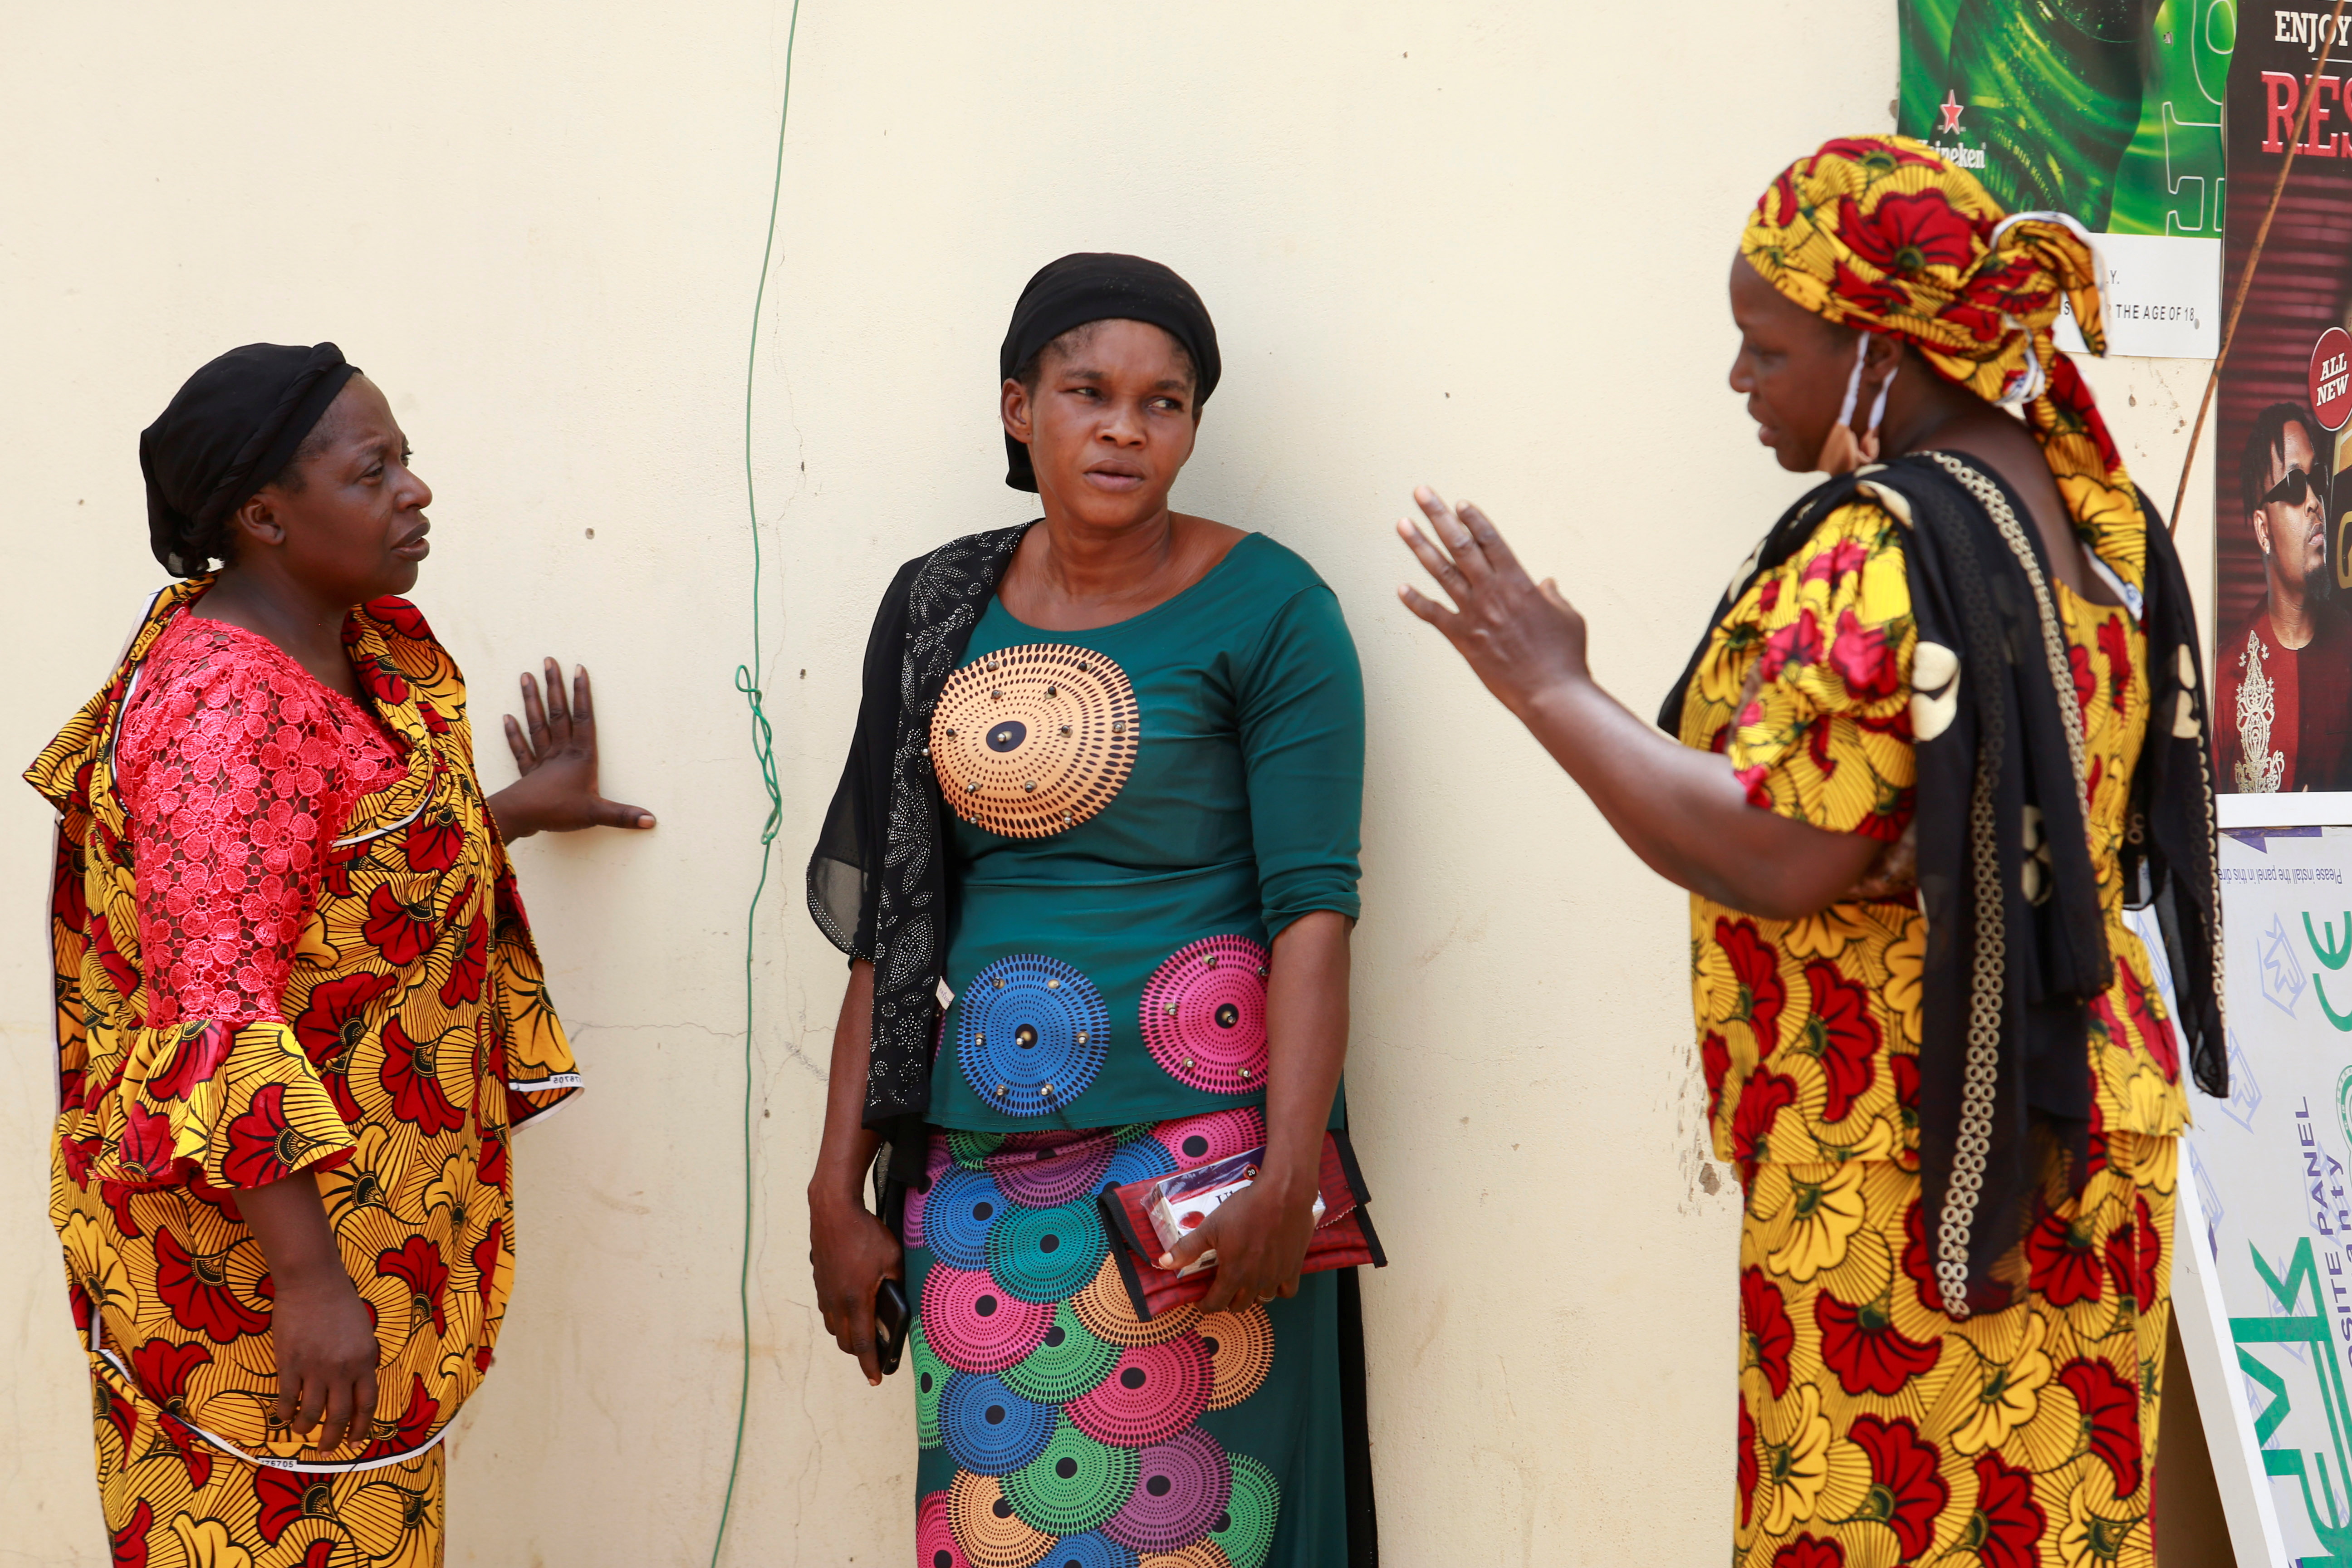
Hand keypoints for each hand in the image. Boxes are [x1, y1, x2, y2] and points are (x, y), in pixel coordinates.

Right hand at [268, 1274, 380, 1450]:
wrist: (312, 1282)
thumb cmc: (340, 1303)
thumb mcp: (363, 1333)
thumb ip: (361, 1360)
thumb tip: (355, 1387)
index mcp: (366, 1360)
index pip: (367, 1404)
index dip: (360, 1427)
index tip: (354, 1443)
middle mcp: (343, 1369)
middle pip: (339, 1416)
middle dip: (332, 1439)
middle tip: (327, 1452)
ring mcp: (315, 1368)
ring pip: (311, 1412)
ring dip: (305, 1428)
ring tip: (301, 1432)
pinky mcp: (289, 1364)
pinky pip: (287, 1398)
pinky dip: (284, 1412)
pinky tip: (283, 1417)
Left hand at [489, 658, 655, 839]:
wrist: (519, 818)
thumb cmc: (557, 811)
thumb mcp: (594, 814)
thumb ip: (622, 815)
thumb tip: (652, 821)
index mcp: (579, 757)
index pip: (584, 719)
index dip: (582, 694)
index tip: (579, 669)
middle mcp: (560, 752)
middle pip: (558, 713)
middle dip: (554, 687)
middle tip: (548, 661)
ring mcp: (541, 760)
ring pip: (537, 724)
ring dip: (532, 700)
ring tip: (526, 677)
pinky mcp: (527, 772)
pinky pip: (520, 748)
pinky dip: (513, 733)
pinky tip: (507, 716)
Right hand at [809, 1189, 904, 1386]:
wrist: (833, 1210)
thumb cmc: (865, 1233)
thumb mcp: (893, 1259)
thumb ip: (897, 1283)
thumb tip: (899, 1300)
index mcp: (855, 1300)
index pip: (862, 1343)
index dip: (870, 1365)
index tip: (875, 1380)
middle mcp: (835, 1301)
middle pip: (844, 1341)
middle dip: (859, 1351)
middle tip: (875, 1352)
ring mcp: (824, 1291)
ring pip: (832, 1326)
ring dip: (846, 1333)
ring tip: (863, 1329)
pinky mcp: (819, 1279)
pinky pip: (827, 1307)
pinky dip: (838, 1315)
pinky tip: (851, 1302)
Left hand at [1163, 1175, 1317, 1316]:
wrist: (1282, 1194)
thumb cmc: (1245, 1209)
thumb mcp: (1211, 1226)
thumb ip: (1188, 1248)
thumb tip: (1163, 1263)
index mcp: (1234, 1273)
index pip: (1217, 1304)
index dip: (1206, 1305)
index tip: (1201, 1301)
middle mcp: (1256, 1281)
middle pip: (1240, 1305)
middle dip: (1228, 1300)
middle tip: (1223, 1288)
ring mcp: (1277, 1276)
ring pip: (1263, 1299)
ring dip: (1252, 1295)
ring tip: (1246, 1282)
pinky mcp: (1294, 1268)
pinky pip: (1287, 1291)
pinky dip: (1278, 1289)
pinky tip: (1271, 1278)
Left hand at [1396, 486, 1590, 716]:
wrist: (1551, 693)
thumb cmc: (1565, 655)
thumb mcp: (1567, 617)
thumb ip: (1554, 596)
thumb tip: (1547, 584)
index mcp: (1519, 583)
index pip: (1492, 540)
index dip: (1474, 519)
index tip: (1459, 503)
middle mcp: (1492, 593)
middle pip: (1461, 545)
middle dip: (1439, 515)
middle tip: (1421, 492)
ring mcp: (1474, 615)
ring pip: (1441, 572)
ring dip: (1419, 545)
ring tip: (1402, 523)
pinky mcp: (1462, 640)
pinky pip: (1433, 615)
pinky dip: (1415, 601)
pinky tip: (1399, 587)